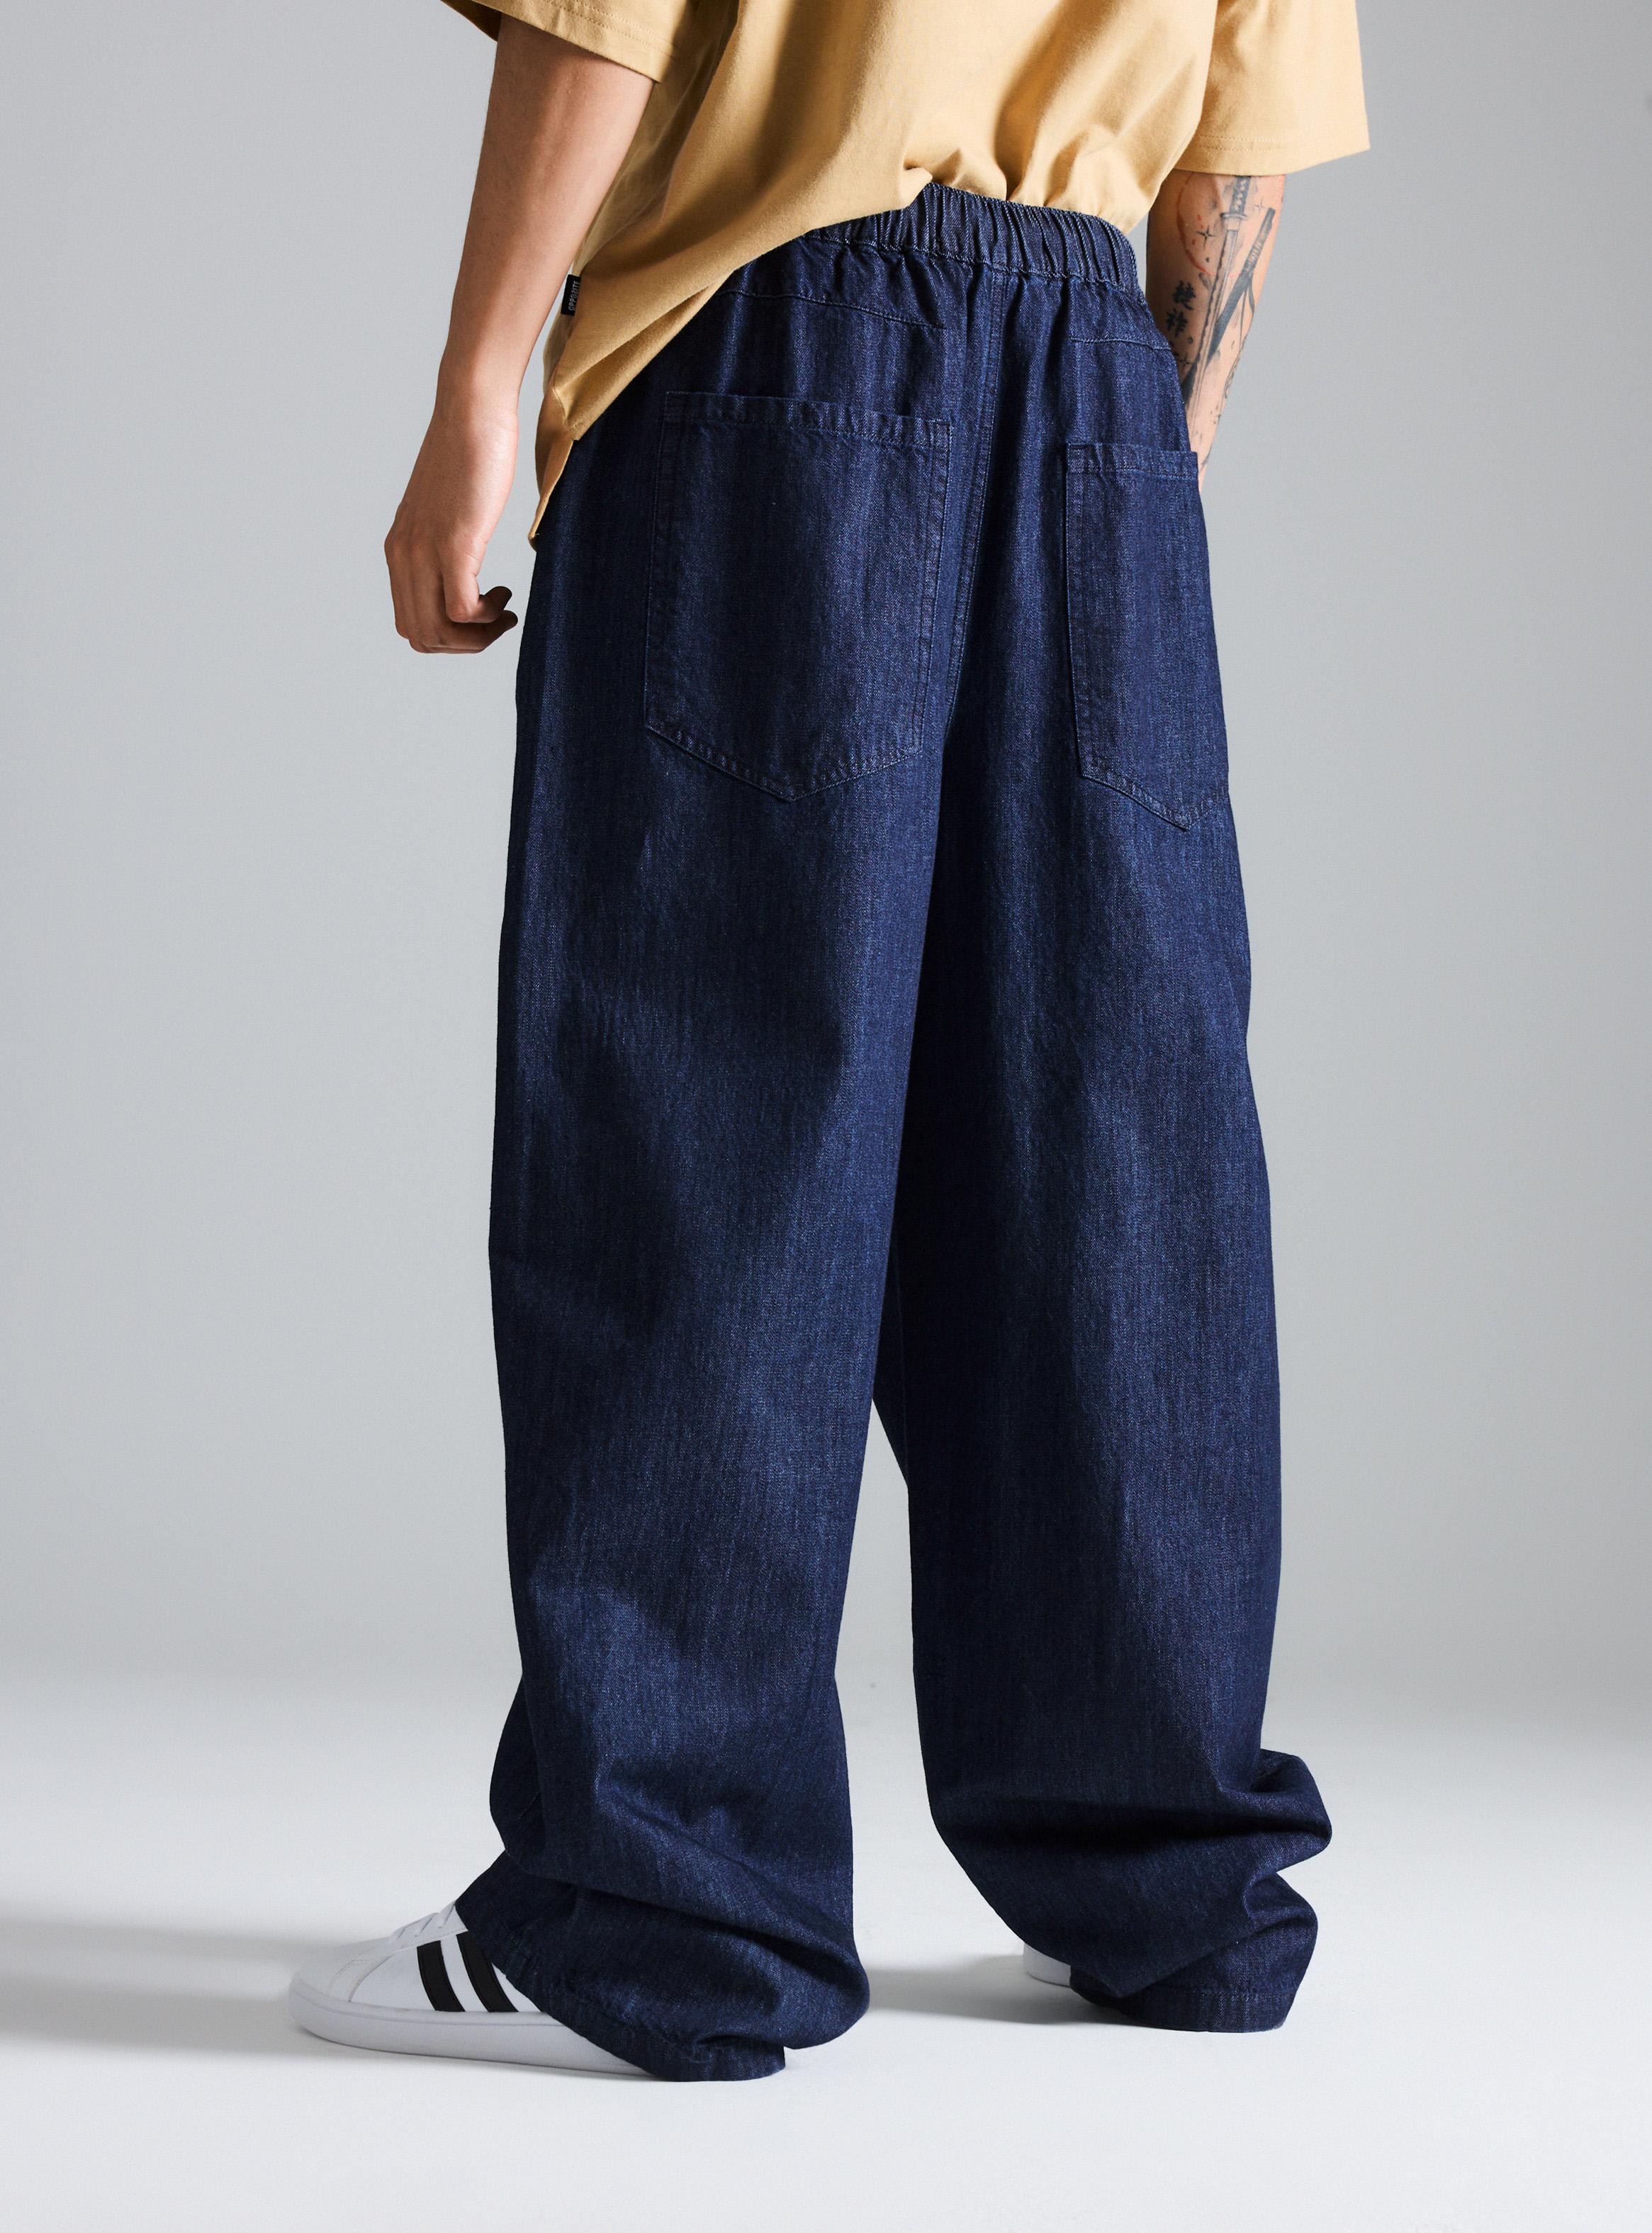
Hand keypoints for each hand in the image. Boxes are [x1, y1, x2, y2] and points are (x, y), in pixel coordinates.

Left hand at [385, 390, 520, 653]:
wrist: (473, 412)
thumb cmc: (470, 454)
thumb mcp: (447, 511)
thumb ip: (444, 543)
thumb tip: (463, 571)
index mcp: (400, 550)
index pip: (409, 624)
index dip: (447, 636)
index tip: (480, 616)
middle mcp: (404, 555)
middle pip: (421, 637)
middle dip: (463, 644)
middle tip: (497, 621)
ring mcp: (425, 550)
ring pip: (438, 632)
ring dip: (477, 637)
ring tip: (503, 611)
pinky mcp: (454, 543)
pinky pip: (462, 609)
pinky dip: (487, 616)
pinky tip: (504, 593)